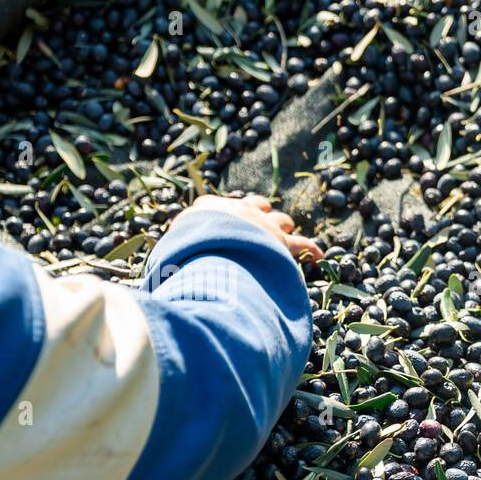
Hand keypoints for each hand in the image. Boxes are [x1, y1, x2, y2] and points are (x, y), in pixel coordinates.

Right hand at [180, 194, 322, 262]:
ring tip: (285, 235)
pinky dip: (312, 249)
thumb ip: (173, 254)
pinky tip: (320, 255)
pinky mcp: (283, 241)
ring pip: (280, 219)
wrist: (211, 250)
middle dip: (260, 214)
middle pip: (255, 206)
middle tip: (261, 226)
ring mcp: (263, 224)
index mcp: (209, 208)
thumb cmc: (184, 252)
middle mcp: (239, 210)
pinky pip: (303, 244)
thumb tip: (161, 273)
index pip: (218, 207)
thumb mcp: (170, 249)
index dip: (226, 216)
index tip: (225, 224)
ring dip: (283, 226)